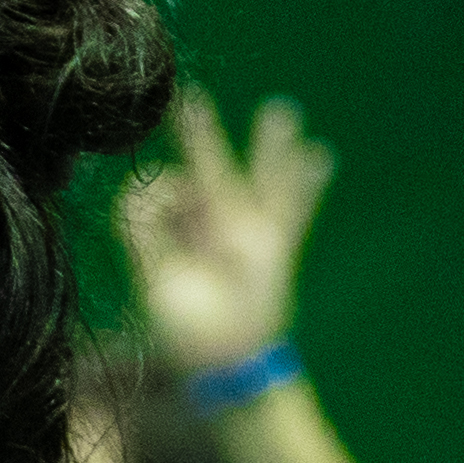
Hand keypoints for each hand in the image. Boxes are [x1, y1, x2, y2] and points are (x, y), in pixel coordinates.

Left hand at [119, 96, 333, 379]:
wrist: (224, 366)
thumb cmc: (185, 332)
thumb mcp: (153, 280)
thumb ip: (144, 234)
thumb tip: (150, 185)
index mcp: (175, 234)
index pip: (163, 193)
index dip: (159, 189)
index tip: (162, 197)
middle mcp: (211, 228)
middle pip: (207, 168)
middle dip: (199, 134)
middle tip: (187, 96)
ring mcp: (248, 234)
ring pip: (261, 179)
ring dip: (270, 148)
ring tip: (279, 111)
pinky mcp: (278, 248)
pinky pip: (297, 210)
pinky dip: (308, 185)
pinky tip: (320, 157)